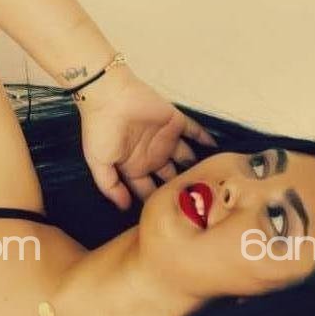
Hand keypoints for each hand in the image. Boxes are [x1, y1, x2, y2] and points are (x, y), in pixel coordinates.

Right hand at [74, 66, 216, 208]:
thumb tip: (124, 207)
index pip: (148, 190)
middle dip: (180, 188)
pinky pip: (195, 131)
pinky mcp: (175, 122)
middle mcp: (151, 155)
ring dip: (196, 167)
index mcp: (133, 167)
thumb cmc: (101, 130)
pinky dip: (205, 139)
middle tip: (198, 204)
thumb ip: (110, 186)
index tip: (170, 218)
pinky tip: (216, 150)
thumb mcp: (98, 163)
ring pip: (185, 157)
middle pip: (170, 177)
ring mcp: (164, 138)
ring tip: (211, 181)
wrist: (110, 97)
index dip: (156, 203)